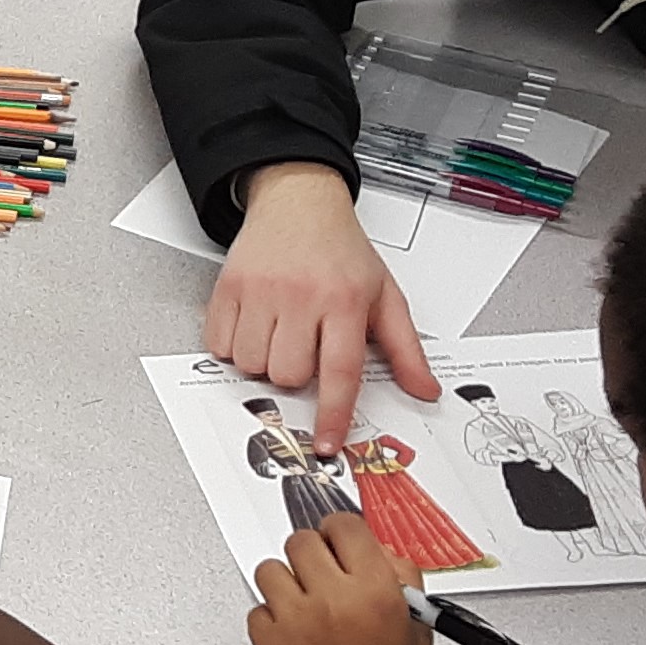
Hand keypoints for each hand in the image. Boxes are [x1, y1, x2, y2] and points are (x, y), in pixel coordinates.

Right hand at [209, 163, 438, 454]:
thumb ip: (406, 348)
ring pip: (252, 365)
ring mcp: (261, 290)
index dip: (334, 414)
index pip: (341, 371)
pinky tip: (253, 324)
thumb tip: (424, 390)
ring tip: (279, 332)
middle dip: (296, 373)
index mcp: (345, 301)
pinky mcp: (228, 287)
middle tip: (304, 345)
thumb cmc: (341, 250)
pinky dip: (234, 346)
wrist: (298, 201)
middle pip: (289, 374)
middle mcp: (301, 295)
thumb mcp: (385, 294)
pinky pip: (220, 345)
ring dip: (264, 362)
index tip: (328, 443)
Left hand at [247, 511, 434, 644]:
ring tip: (307, 614)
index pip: (344, 525)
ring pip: (269, 570)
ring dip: (285, 586)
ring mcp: (296, 621)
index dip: (340, 534)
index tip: (337, 543)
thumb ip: (398, 580)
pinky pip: (256, 611)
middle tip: (321, 582)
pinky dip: (271, 622)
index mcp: (378, 590)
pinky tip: (296, 643)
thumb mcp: (418, 632)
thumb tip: (376, 548)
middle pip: (300, 541)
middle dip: (311, 559)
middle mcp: (333, 600)